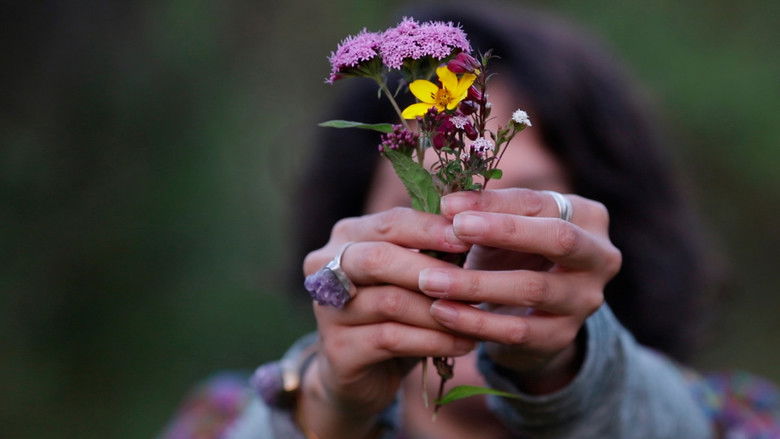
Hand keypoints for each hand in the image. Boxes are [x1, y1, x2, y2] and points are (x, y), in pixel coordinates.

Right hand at [299, 208, 475, 437]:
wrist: (361, 373)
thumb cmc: (394, 313)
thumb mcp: (410, 277)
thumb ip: (430, 253)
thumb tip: (476, 232)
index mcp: (346, 237)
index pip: (390, 223)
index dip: (430, 228)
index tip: (470, 236)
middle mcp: (325, 268)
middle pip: (378, 259)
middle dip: (430, 269)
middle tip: (473, 280)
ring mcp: (328, 310)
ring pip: (391, 302)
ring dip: (440, 311)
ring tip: (476, 318)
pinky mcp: (337, 349)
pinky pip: (392, 339)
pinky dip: (433, 341)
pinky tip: (463, 343)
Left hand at [418, 189, 621, 393]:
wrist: (532, 314)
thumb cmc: (513, 254)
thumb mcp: (504, 229)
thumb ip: (483, 214)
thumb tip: (448, 205)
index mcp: (587, 216)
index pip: (538, 202)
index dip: (492, 203)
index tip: (447, 205)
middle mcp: (599, 256)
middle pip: (558, 239)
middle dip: (503, 232)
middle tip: (453, 231)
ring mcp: (586, 299)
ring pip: (533, 288)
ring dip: (476, 284)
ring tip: (431, 281)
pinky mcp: (563, 335)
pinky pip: (518, 330)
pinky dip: (475, 322)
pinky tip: (442, 313)